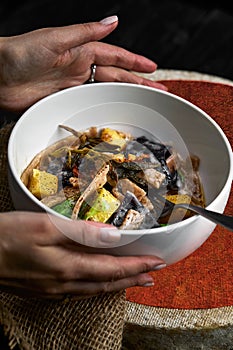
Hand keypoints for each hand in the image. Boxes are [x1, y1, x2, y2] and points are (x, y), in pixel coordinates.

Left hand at [0, 15, 166, 111]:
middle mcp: (79, 68)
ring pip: (105, 91)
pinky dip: (103, 108)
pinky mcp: (63, 100)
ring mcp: (72, 86)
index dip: (135, 63)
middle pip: (115, 77)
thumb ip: (86, 33)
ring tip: (143, 104)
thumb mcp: (56, 38)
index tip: (153, 69)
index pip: (115, 57)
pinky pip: (89, 104)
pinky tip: (113, 113)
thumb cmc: (21, 52)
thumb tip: (114, 21)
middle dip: (138, 83)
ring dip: (124, 97)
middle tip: (159, 91)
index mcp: (80, 51)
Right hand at [0, 211, 164, 299]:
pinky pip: (79, 291)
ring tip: (133, 281)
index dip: (137, 265)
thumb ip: (81, 231)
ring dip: (117, 284)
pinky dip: (97, 287)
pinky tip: (97, 283)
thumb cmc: (6, 237)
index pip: (112, 268)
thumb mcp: (44, 226)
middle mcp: (63, 283)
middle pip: (107, 283)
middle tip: (152, 276)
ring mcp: (53, 290)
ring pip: (94, 290)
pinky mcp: (43, 289)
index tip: (157, 261)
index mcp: (67, 267)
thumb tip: (113, 235)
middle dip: (133, 279)